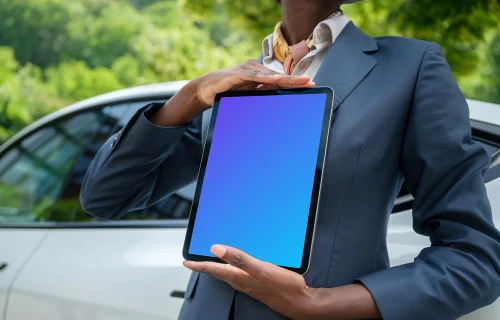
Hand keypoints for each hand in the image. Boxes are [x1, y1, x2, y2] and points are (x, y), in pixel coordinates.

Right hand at [150, 60, 314, 126]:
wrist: (206, 91)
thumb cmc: (227, 93)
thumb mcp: (248, 96)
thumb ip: (262, 96)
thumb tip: (277, 105)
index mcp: (259, 76)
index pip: (280, 79)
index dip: (294, 82)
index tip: (310, 84)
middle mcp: (255, 69)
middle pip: (278, 76)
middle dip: (295, 79)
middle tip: (310, 82)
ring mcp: (246, 70)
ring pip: (269, 75)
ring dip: (284, 79)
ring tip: (298, 81)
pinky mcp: (237, 73)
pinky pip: (253, 76)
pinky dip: (265, 78)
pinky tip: (276, 80)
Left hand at [183, 245, 317, 318]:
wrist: (301, 302)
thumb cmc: (283, 287)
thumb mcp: (260, 269)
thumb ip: (239, 259)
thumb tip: (216, 249)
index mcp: (239, 277)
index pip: (213, 270)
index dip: (198, 265)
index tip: (186, 261)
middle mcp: (242, 282)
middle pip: (218, 273)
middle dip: (206, 266)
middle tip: (195, 261)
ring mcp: (251, 284)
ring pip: (229, 275)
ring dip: (219, 267)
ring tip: (212, 261)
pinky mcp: (259, 284)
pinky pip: (241, 275)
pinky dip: (234, 268)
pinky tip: (239, 264)